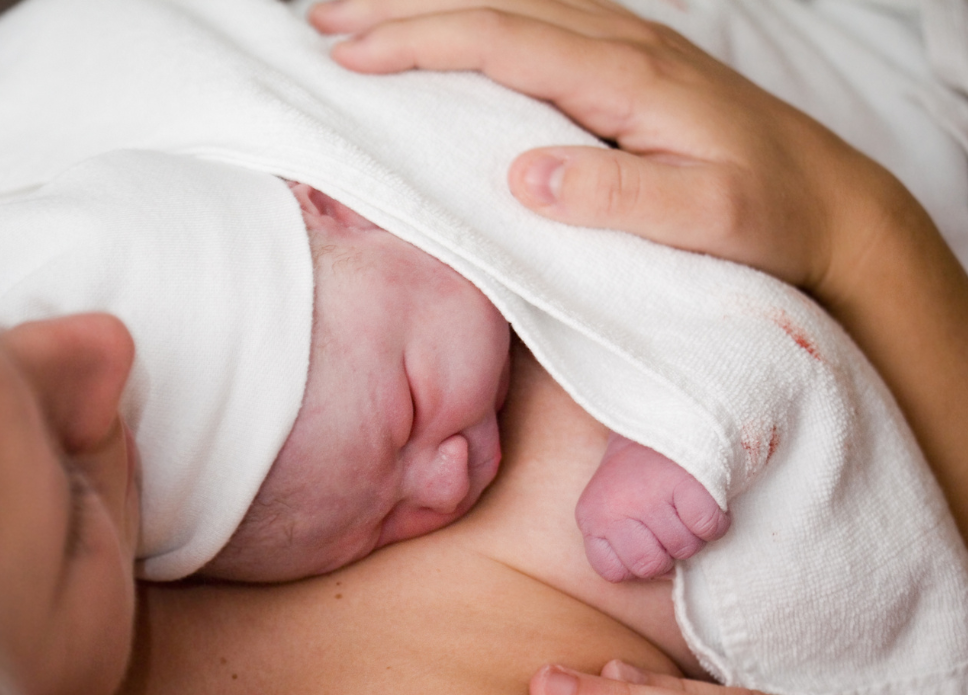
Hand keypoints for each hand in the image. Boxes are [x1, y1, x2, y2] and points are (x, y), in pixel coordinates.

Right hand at [309, 0, 899, 303]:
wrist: (827, 201)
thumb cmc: (767, 216)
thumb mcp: (707, 218)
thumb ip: (620, 193)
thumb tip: (523, 174)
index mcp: (627, 76)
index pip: (502, 41)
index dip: (420, 44)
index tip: (350, 57)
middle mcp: (621, 43)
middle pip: (492, 2)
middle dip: (400, 6)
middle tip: (320, 18)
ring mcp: (624, 45)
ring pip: (509, 1)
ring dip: (430, 3)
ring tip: (359, 12)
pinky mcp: (625, 62)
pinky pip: (534, 18)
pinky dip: (475, 15)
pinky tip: (448, 25)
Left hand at [575, 433, 728, 581]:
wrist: (661, 414)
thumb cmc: (640, 468)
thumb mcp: (612, 503)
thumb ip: (622, 540)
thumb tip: (662, 575)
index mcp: (591, 516)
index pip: (613, 572)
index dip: (636, 561)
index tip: (645, 537)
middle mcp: (615, 509)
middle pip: (652, 567)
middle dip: (668, 551)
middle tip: (669, 518)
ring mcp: (649, 497)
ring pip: (685, 548)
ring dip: (694, 533)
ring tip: (684, 501)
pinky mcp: (686, 485)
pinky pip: (709, 529)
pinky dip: (717, 521)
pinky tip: (705, 499)